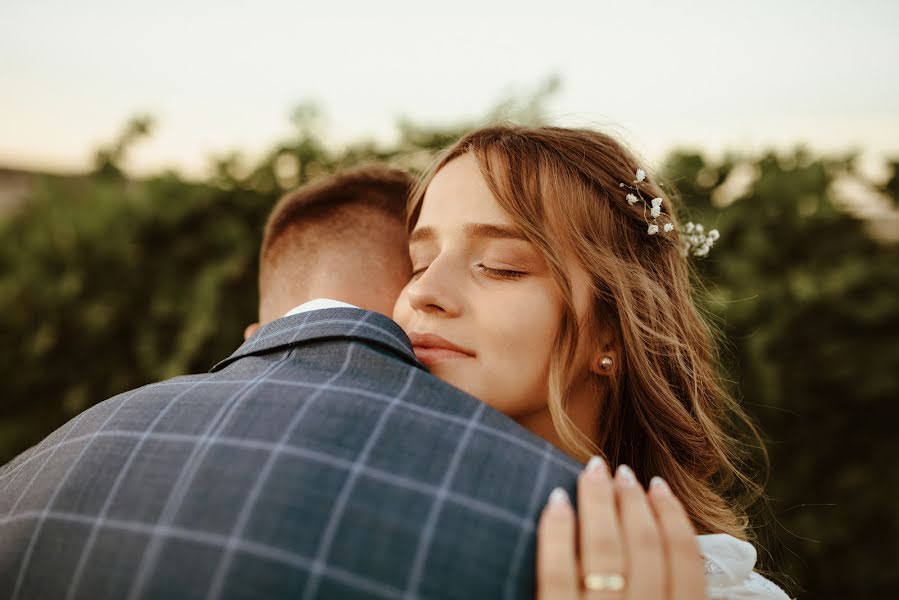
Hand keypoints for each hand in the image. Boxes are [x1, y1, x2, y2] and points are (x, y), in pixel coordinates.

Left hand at [537, 457, 706, 598]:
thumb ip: (669, 588)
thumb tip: (667, 544)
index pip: (687, 559)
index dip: (673, 516)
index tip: (659, 485)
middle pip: (644, 546)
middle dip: (634, 501)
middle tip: (623, 470)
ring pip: (605, 550)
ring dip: (600, 502)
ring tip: (594, 471)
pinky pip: (559, 573)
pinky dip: (558, 533)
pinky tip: (556, 501)